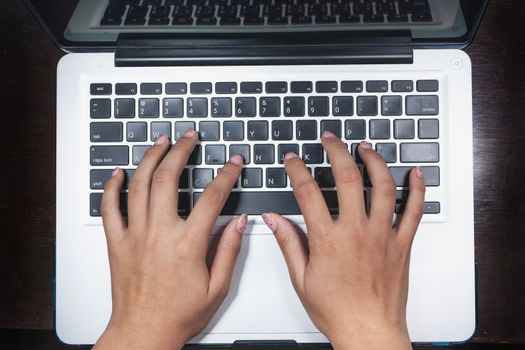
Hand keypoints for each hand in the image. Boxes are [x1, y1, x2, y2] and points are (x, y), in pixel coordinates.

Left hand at [94, 131, 246, 349]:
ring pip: (140, 185)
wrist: (143, 332)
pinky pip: (109, 208)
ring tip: (160, 141)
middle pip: (169, 179)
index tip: (234, 163)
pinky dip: (112, 187)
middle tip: (189, 137)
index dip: (226, 175)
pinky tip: (119, 172)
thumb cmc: (179, 315)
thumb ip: (230, 250)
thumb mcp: (217, 287)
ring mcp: (135, 235)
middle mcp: (159, 234)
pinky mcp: (117, 243)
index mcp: (187, 245)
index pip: (212, 198)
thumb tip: (239, 222)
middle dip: (181, 151)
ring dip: (151, 158)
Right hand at [262, 132, 424, 349]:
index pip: (308, 192)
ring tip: (366, 147)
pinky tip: (415, 173)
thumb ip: (288, 243)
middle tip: (330, 139)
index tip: (293, 160)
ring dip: (374, 161)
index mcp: (328, 239)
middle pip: (348, 178)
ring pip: (383, 186)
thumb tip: (273, 219)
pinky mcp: (402, 244)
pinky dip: (417, 189)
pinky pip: (414, 211)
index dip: (297, 170)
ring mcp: (382, 235)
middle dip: (337, 151)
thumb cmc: (336, 310)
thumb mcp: (301, 278)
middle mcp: (356, 231)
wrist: (369, 332)